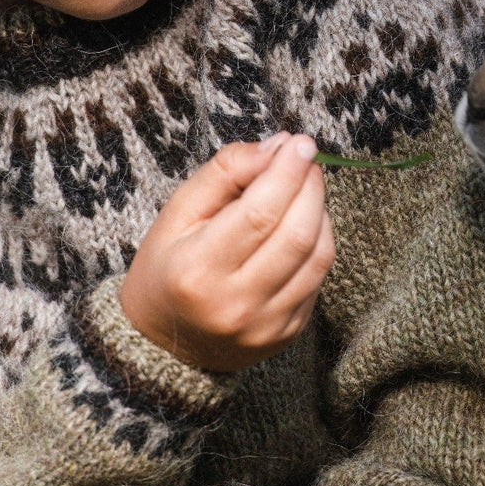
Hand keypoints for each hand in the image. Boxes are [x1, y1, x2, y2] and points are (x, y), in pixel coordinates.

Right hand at [119, 132, 335, 371]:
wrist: (164, 342)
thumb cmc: (167, 267)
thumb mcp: (178, 211)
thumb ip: (225, 171)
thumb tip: (278, 146)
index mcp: (198, 271)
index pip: (259, 213)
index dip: (287, 172)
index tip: (300, 143)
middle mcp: (235, 305)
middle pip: (297, 234)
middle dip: (310, 186)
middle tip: (306, 157)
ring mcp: (266, 326)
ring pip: (318, 256)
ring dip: (320, 211)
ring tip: (305, 187)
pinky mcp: (288, 333)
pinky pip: (319, 278)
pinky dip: (319, 241)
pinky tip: (302, 223)